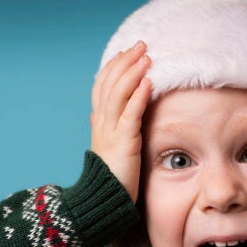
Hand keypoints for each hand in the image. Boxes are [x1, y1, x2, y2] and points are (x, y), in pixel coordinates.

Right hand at [90, 40, 151, 202]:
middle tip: (141, 46)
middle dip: (126, 62)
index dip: (113, 67)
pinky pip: (130, 115)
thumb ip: (106, 129)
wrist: (103, 200)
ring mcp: (111, 132)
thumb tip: (98, 114)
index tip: (126, 53)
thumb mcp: (107, 148)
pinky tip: (148, 82)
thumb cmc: (111, 177)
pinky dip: (138, 96)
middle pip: (110, 84)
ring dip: (132, 73)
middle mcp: (102, 123)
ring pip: (118, 94)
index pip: (102, 86)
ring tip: (146, 58)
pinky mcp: (124, 143)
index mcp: (98, 123)